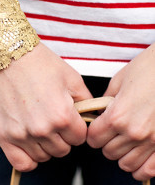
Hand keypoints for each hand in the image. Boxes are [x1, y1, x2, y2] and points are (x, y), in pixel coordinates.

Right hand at [0, 42, 91, 171]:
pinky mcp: (3, 135)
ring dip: (45, 145)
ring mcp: (21, 134)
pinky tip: (29, 144)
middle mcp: (43, 129)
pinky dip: (28, 158)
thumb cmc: (37, 62)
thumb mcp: (69, 76)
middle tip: (52, 119)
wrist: (5, 53)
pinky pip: (21, 162)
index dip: (76, 127)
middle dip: (62, 136)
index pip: (80, 138)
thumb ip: (85, 101)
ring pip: (44, 156)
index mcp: (63, 115)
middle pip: (63, 149)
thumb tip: (91, 116)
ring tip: (38, 125)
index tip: (68, 118)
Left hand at [87, 43, 154, 180]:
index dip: (92, 133)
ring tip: (125, 142)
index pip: (93, 139)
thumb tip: (100, 112)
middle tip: (111, 133)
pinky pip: (150, 170)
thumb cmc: (148, 69)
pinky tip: (139, 156)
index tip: (96, 128)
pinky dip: (141, 167)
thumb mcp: (119, 82)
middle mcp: (133, 132)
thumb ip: (106, 101)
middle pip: (108, 152)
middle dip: (106, 143)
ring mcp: (152, 141)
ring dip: (122, 155)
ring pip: (126, 164)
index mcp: (117, 115)